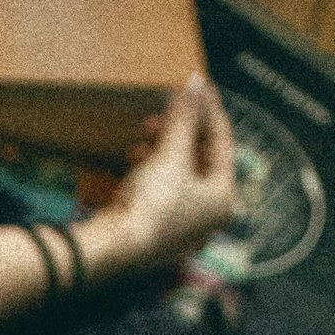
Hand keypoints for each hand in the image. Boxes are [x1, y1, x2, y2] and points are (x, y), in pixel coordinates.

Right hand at [88, 76, 236, 280]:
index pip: (222, 144)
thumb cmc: (152, 207)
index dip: (209, 109)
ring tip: (145, 130)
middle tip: (164, 110)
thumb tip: (193, 84)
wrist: (112, 250)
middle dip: (181, 130)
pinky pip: (160, 191)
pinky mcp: (154, 232)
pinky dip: (151, 170)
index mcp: (222, 200)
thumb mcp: (171, 154)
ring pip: (179, 175)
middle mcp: (206, 218)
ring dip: (163, 147)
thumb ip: (184, 118)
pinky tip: (135, 156)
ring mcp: (181, 228)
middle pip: (200, 159)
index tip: (196, 85)